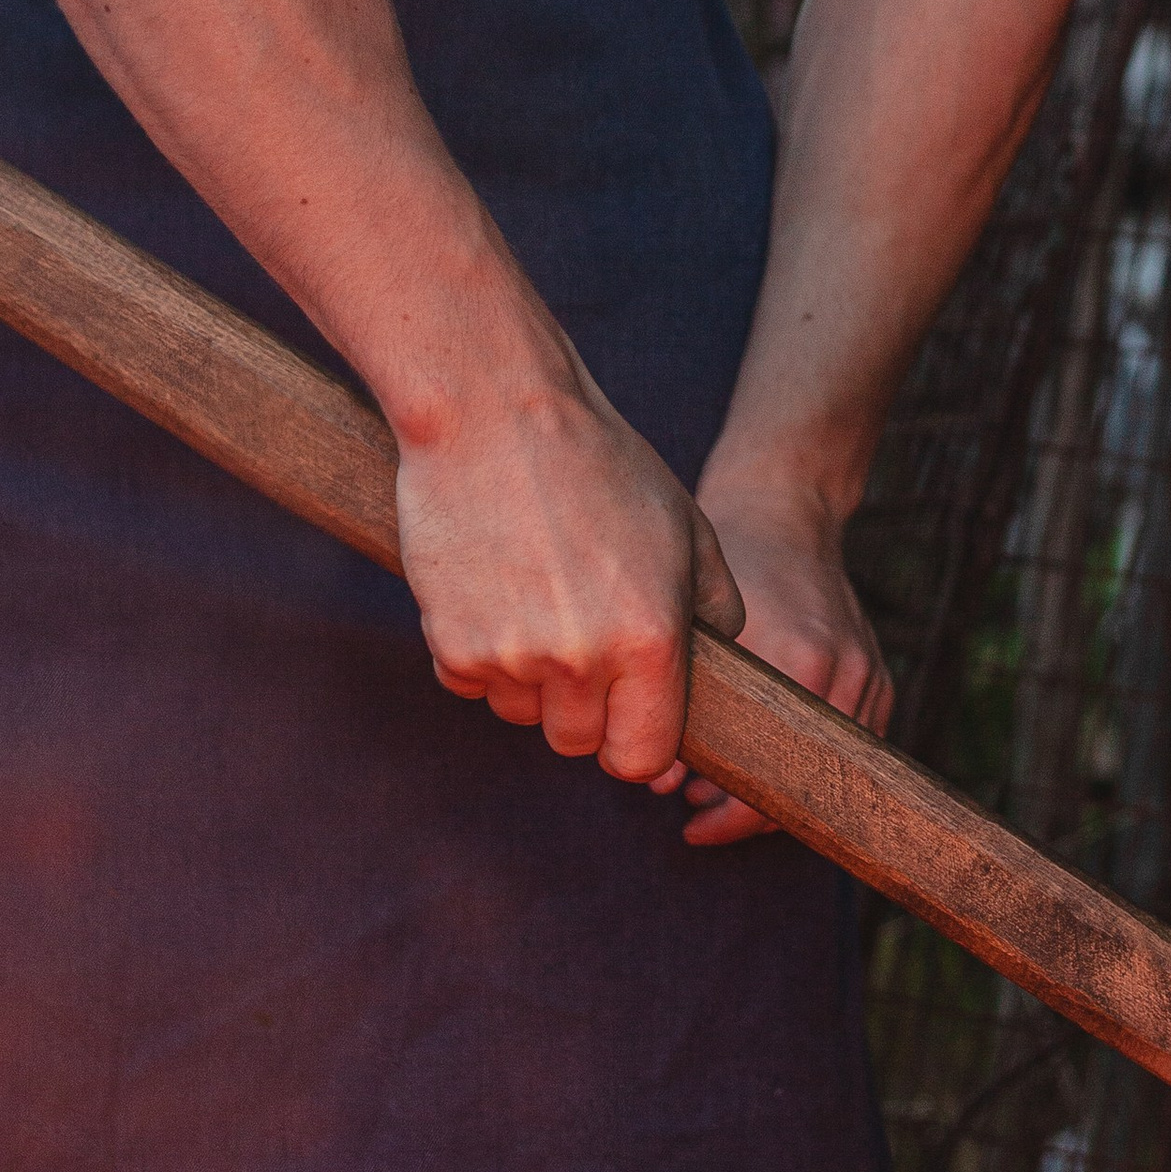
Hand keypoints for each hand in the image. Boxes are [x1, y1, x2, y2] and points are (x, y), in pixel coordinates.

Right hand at [392, 368, 744, 784]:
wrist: (493, 411)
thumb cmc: (600, 463)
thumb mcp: (688, 527)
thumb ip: (718, 610)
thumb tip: (720, 666)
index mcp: (651, 639)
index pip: (643, 759)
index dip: (636, 740)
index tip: (628, 713)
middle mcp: (582, 659)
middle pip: (577, 743)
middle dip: (582, 706)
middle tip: (579, 636)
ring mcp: (511, 656)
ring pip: (522, 713)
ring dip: (530, 679)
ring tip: (536, 596)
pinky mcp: (450, 642)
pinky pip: (470, 684)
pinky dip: (479, 652)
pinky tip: (494, 588)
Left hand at [671, 474, 893, 846]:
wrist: (784, 509)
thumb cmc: (731, 562)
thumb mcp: (696, 630)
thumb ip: (682, 708)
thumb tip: (661, 787)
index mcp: (802, 661)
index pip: (775, 777)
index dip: (732, 817)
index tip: (692, 825)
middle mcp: (845, 674)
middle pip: (806, 785)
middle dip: (748, 810)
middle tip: (696, 807)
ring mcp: (870, 677)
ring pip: (831, 774)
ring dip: (777, 788)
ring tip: (722, 783)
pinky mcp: (880, 678)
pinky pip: (848, 749)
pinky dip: (806, 764)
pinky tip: (763, 756)